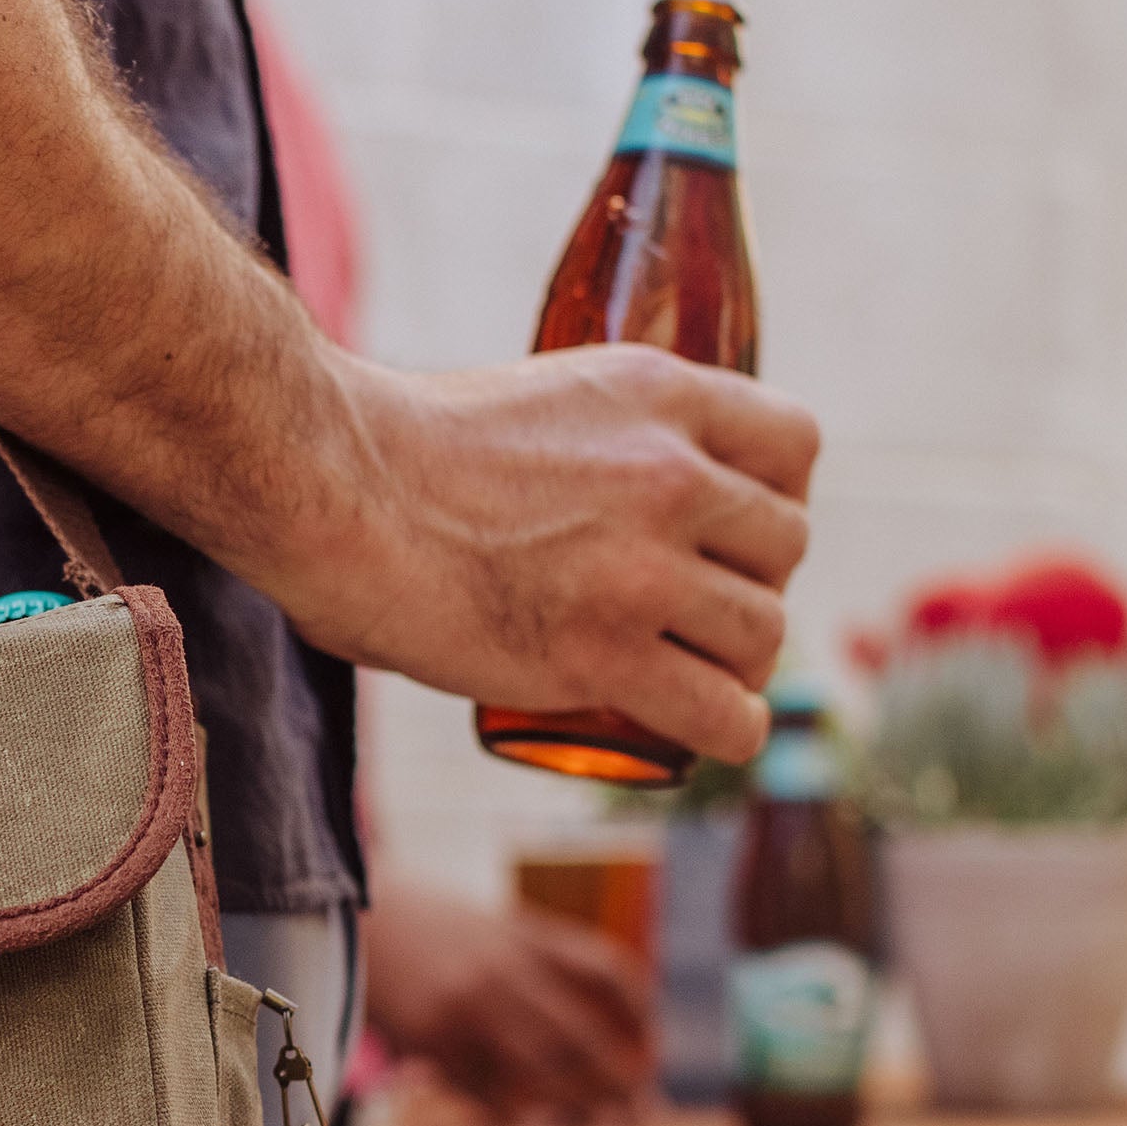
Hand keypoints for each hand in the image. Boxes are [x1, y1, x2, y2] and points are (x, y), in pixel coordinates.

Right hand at [270, 344, 818, 764]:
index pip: (795, 444)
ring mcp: (642, 569)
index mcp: (657, 394)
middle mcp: (670, 474)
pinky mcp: (605, 655)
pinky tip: (705, 729)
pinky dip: (728, 730)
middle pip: (786, 546)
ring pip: (763, 633)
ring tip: (688, 670)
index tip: (733, 528)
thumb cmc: (397, 449)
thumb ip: (599, 443)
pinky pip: (724, 713)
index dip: (775, 496)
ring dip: (735, 661)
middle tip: (691, 608)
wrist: (331, 489)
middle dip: (751, 582)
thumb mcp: (540, 400)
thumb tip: (603, 495)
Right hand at [364, 884, 651, 1125]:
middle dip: (620, 1080)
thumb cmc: (430, 925)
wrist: (351, 910)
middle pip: (580, 1035)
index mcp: (526, 934)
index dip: (642, 1014)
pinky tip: (530, 1125)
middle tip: (646, 1116)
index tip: (653, 1048)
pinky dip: (511, 1113)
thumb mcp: (494, 926)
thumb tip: (600, 1024)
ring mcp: (466, 1004)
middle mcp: (504, 969)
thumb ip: (541, 960)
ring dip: (577, 1107)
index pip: (607, 971)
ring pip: (538, 1069)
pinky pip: (481, 1088)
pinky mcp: (427, 1035)